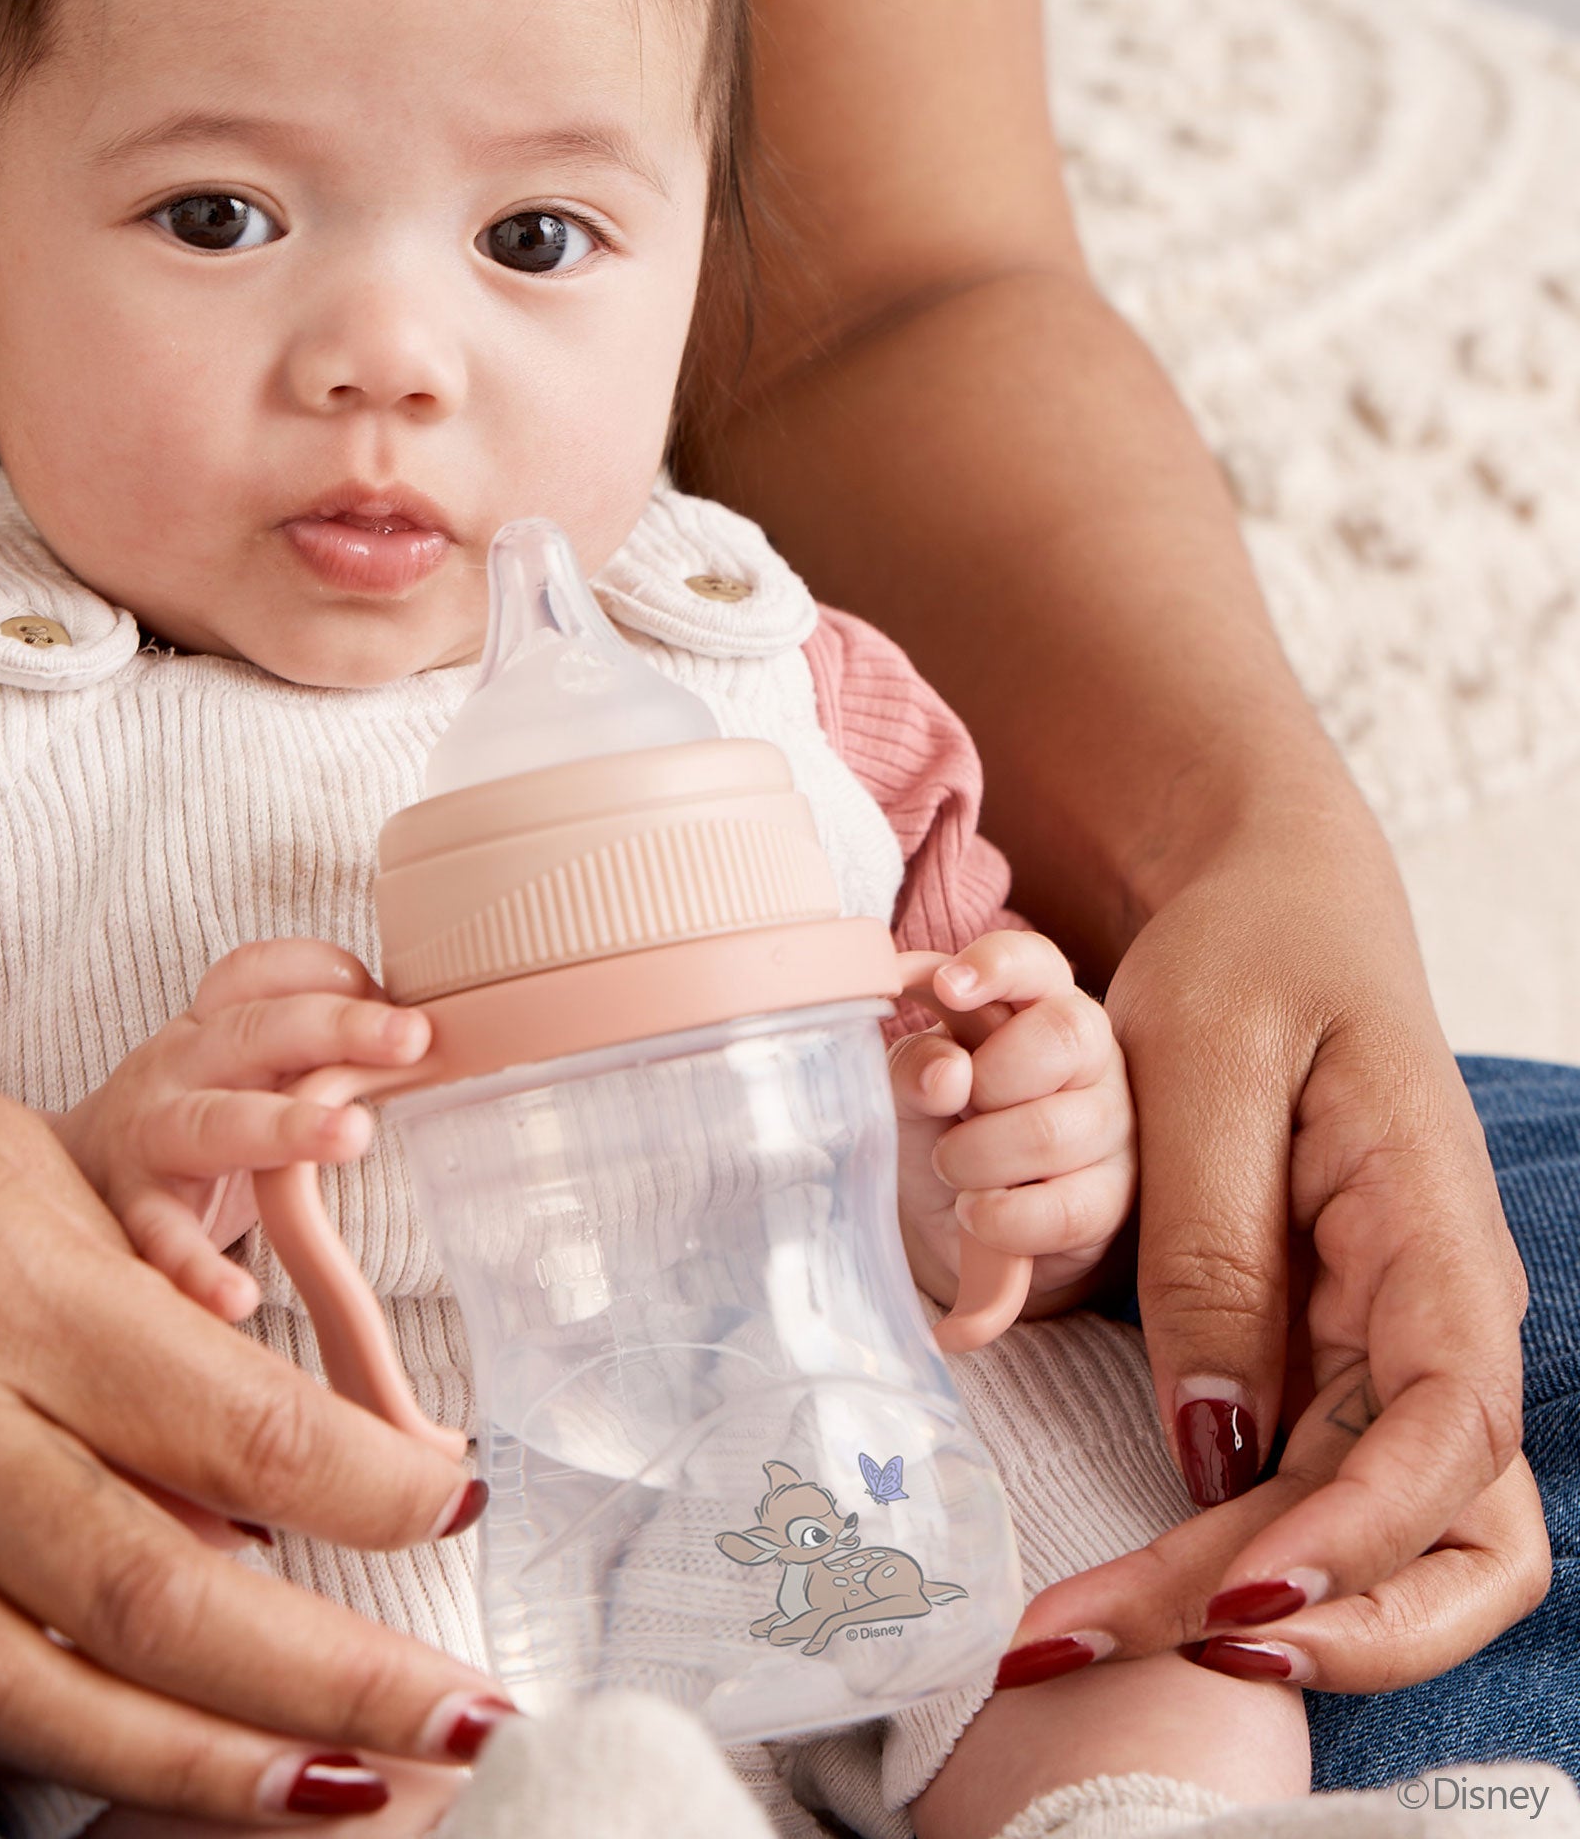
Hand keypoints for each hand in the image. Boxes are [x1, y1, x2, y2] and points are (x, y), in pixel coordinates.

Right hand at [0, 1007, 503, 1823]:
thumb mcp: (3, 1160)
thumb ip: (126, 1297)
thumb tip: (251, 1447)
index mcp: (4, 1284)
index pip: (237, 1420)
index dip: (372, 1485)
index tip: (460, 1502)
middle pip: (166, 1587)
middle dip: (340, 1676)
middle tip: (471, 1722)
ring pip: (45, 1693)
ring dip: (210, 1767)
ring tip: (349, 1803)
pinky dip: (50, 1755)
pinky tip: (152, 1781)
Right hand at [52, 940, 428, 1320]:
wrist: (64, 1176)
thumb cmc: (189, 1117)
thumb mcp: (240, 1070)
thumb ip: (313, 1052)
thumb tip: (426, 1042)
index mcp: (212, 1024)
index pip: (260, 974)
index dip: (323, 972)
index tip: (394, 989)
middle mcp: (179, 1065)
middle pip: (254, 1031)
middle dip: (335, 1028)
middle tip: (410, 1038)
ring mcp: (149, 1136)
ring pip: (213, 1122)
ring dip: (283, 1125)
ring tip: (353, 1134)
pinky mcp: (129, 1211)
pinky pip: (162, 1239)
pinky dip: (196, 1270)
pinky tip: (240, 1297)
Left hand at [888, 929, 1134, 1312]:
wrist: (954, 1223)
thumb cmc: (938, 1129)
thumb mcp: (907, 1090)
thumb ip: (913, 1066)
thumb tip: (947, 1073)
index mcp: (1035, 1005)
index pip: (1037, 962)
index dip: (998, 964)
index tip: (948, 988)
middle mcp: (1090, 1054)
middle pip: (1064, 1035)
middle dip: (990, 1078)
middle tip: (953, 1109)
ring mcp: (1113, 1125)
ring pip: (1055, 1130)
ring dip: (978, 1158)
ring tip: (952, 1168)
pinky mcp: (1116, 1198)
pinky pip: (1065, 1208)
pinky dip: (1002, 1215)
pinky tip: (976, 1211)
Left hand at [996, 828, 1545, 1690]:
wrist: (1266, 899)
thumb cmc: (1251, 953)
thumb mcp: (1211, 1069)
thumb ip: (1214, 1252)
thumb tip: (1212, 1452)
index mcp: (1436, 1238)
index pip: (1452, 1435)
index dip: (1358, 1541)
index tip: (1238, 1603)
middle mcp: (1431, 1315)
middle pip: (1429, 1533)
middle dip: (1289, 1618)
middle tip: (1097, 1635)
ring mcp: (1379, 1343)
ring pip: (1372, 1539)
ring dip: (1247, 1609)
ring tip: (1082, 1631)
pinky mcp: (1314, 1349)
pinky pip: (1297, 1485)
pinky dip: (1219, 1551)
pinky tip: (1122, 1579)